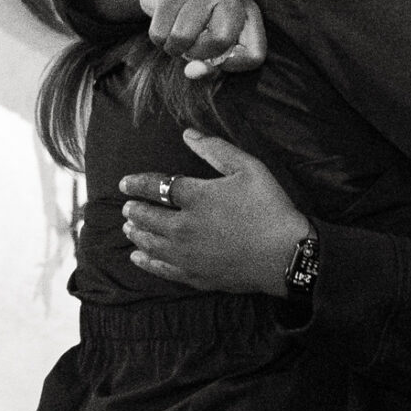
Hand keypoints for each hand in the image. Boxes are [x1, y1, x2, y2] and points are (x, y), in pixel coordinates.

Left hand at [120, 130, 312, 295]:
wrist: (285, 255)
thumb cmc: (270, 207)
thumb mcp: (249, 168)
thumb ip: (216, 149)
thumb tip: (188, 134)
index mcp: (195, 196)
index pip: (156, 186)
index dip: (137, 184)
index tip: (124, 184)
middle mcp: (183, 226)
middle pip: (148, 216)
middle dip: (134, 210)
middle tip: (127, 207)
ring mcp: (186, 254)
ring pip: (149, 242)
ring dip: (136, 232)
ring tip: (128, 227)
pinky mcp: (194, 275)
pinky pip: (161, 268)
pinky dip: (146, 261)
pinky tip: (137, 257)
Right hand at [135, 0, 267, 79]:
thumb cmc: (194, 22)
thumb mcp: (211, 45)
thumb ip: (209, 66)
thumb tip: (194, 71)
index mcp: (249, 10)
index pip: (255, 55)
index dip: (233, 66)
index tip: (217, 58)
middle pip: (220, 42)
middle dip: (198, 53)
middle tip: (190, 45)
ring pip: (183, 37)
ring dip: (173, 47)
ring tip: (174, 34)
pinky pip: (160, 32)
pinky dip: (158, 39)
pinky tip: (164, 24)